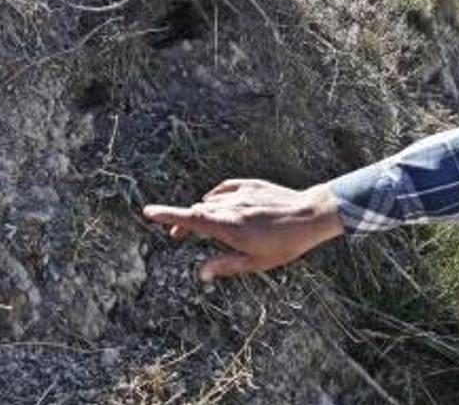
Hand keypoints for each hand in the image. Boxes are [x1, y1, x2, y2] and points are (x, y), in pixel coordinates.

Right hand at [141, 180, 345, 281]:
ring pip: (211, 201)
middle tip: (177, 235)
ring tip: (205, 226)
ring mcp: (241, 194)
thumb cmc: (286, 243)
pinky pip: (226, 189)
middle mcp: (231, 207)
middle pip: (197, 211)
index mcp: (228, 226)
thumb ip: (226, 266)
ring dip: (202, 212)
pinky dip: (217, 197)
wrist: (311, 215)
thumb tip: (202, 273)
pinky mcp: (252, 185)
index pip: (190, 219)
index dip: (166, 215)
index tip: (147, 212)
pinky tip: (219, 204)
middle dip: (183, 222)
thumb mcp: (256, 262)